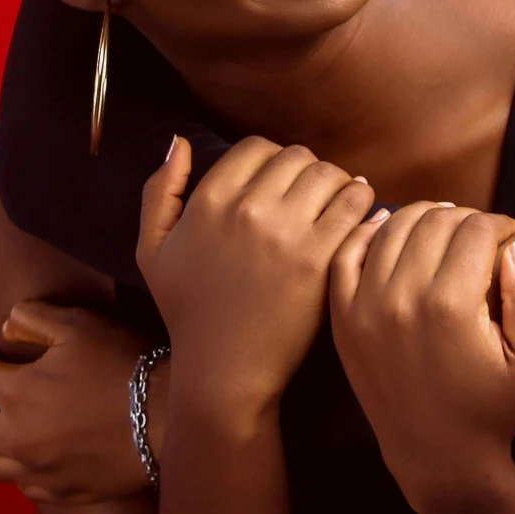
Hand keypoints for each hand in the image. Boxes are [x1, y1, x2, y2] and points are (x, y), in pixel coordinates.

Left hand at [0, 302, 157, 502]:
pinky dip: (29, 469)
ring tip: (26, 424)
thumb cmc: (123, 364)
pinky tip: (51, 450)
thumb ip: (32, 319)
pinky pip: (27, 487)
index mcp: (16, 394)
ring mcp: (41, 472)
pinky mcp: (65, 492)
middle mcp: (19, 439)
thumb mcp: (78, 325)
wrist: (169, 418)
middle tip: (10, 390)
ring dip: (1, 442)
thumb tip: (6, 328)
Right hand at [137, 135, 377, 415]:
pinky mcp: (321, 258)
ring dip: (336, 185)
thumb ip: (159, 191)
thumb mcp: (152, 251)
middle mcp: (247, 209)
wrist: (224, 371)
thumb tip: (179, 142)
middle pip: (296, 156)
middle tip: (310, 198)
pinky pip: (355, 204)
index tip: (278, 186)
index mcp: (209, 201)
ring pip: (329, 173)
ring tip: (336, 206)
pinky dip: (361, 204)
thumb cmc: (188, 312)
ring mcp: (286, 233)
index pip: (256, 147)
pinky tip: (358, 218)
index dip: (270, 161)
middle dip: (305, 173)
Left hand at [330, 203, 514, 508]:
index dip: (498, 223)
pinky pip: (346, 255)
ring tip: (442, 229)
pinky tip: (389, 227)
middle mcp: (402, 298)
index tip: (508, 235)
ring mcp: (365, 307)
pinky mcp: (344, 319)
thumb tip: (513, 244)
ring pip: (391, 229)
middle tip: (478, 233)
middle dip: (463, 218)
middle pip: (433, 221)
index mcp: (452, 305)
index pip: (474, 229)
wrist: (438, 459)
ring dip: (421, 218)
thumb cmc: (494, 411)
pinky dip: (367, 232)